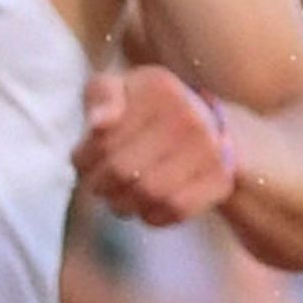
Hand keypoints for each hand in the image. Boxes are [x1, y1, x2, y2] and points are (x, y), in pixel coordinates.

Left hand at [74, 65, 238, 227]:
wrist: (205, 121)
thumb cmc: (147, 106)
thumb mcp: (118, 87)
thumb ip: (101, 97)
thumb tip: (99, 125)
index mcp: (159, 89)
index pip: (104, 141)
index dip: (84, 159)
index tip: (82, 161)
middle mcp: (189, 116)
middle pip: (124, 171)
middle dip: (100, 184)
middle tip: (97, 185)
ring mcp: (209, 149)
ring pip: (150, 194)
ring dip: (123, 204)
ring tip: (117, 196)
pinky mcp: (220, 179)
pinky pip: (177, 210)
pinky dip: (152, 215)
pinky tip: (144, 206)